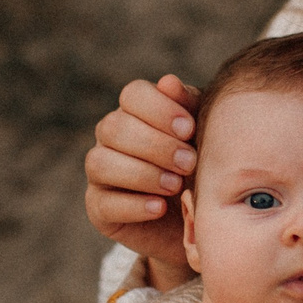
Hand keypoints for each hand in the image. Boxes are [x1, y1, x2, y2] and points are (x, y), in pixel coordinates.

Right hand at [85, 76, 200, 287]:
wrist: (200, 219)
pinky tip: (160, 207)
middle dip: (155, 145)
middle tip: (189, 162)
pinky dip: (133, 204)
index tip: (189, 129)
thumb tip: (169, 82)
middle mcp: (110, 138)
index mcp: (135, 112)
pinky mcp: (99, 210)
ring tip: (176, 186)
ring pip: (101, 163)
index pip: (133, 94)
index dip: (159, 109)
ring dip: (142, 173)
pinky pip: (103, 203)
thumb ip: (189, 106)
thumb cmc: (202, 167)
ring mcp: (100, 174)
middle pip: (114, 127)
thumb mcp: (203, 135)